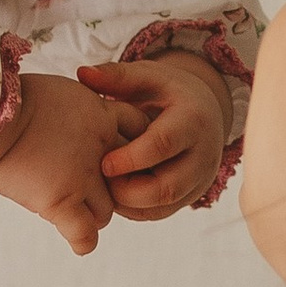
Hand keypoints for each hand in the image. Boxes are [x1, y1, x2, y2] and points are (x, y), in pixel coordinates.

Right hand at [0, 73, 118, 255]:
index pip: (136, 135)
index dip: (127, 149)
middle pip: (126, 178)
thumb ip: (82, 111)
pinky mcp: (61, 202)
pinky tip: (80, 242)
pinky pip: (85, 233)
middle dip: (114, 186)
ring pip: (107, 210)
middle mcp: (101, 149)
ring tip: (75, 209)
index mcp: (102, 116)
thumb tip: (77, 126)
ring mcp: (83, 178)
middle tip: (91, 188)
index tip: (113, 157)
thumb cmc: (14, 101)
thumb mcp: (62, 92)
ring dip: (94, 212)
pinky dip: (84, 241)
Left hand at [77, 51, 231, 219]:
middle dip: (128, 190)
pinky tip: (113, 193)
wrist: (202, 112)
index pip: (163, 145)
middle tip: (99, 181)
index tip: (103, 163)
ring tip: (102, 187)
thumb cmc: (167, 92)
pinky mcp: (190, 196)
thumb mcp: (147, 77)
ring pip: (164, 205)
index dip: (130, 158)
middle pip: (167, 186)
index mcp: (193, 120)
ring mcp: (199, 179)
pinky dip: (134, 209)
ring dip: (128, 202)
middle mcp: (203, 154)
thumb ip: (116, 76)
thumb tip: (82, 73)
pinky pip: (160, 213)